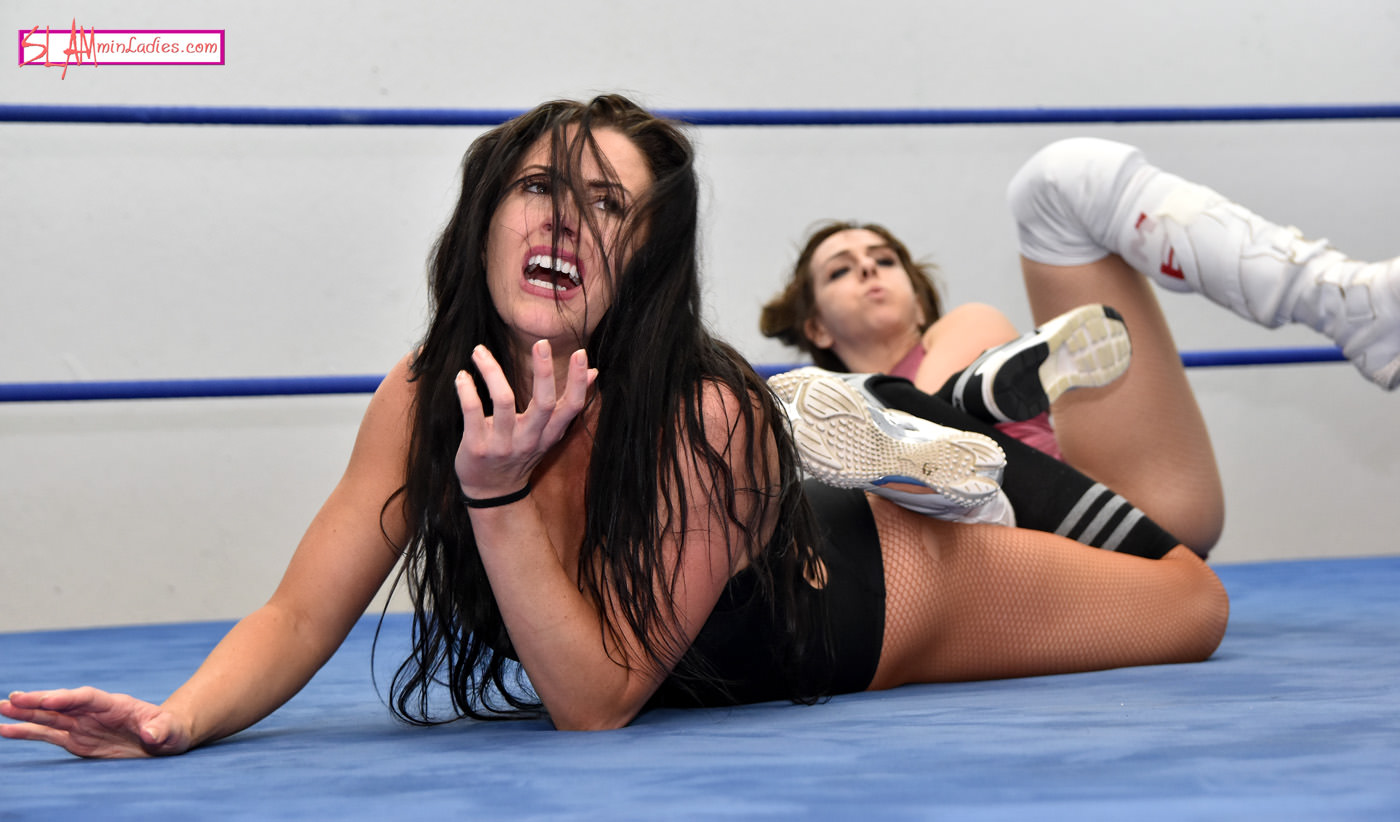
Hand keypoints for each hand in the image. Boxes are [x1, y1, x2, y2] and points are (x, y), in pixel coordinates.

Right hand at [0, 687, 192, 758]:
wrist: (163, 739)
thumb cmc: (169, 731)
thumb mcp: (170, 731)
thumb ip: (161, 730)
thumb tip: (152, 734)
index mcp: (115, 704)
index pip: (87, 697)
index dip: (67, 698)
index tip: (48, 699)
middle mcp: (93, 712)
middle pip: (62, 704)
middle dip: (38, 701)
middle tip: (12, 699)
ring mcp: (82, 725)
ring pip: (49, 717)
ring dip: (25, 714)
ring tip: (1, 709)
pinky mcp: (76, 740)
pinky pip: (48, 735)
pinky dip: (28, 732)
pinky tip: (6, 729)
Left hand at [454, 340, 595, 499]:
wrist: (492, 491)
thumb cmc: (520, 453)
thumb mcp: (548, 432)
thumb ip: (567, 402)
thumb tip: (593, 371)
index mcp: (548, 434)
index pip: (571, 407)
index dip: (577, 381)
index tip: (580, 353)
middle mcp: (529, 440)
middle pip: (544, 404)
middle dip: (544, 372)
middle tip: (541, 344)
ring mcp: (503, 445)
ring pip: (504, 402)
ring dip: (492, 372)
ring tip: (479, 351)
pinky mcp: (477, 447)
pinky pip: (472, 413)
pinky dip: (467, 390)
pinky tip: (463, 376)